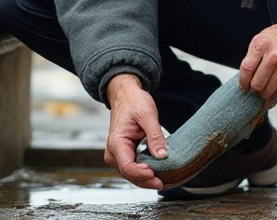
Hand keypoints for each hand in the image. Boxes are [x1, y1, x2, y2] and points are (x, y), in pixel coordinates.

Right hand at [103, 73, 166, 189]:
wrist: (125, 95)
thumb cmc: (133, 102)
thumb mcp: (148, 115)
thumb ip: (155, 135)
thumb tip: (162, 155)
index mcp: (116, 142)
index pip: (127, 167)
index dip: (142, 175)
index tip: (155, 175)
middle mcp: (114, 152)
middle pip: (129, 174)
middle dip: (146, 180)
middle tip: (163, 181)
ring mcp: (118, 155)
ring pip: (131, 174)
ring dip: (146, 178)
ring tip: (162, 177)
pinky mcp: (124, 154)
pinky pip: (134, 168)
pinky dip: (144, 172)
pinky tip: (156, 172)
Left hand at [239, 11, 276, 101]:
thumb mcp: (261, 39)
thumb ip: (251, 57)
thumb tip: (244, 79)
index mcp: (263, 44)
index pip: (247, 69)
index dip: (243, 81)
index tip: (243, 86)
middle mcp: (275, 56)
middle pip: (257, 83)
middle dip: (253, 88)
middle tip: (253, 87)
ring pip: (267, 92)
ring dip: (263, 93)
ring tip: (263, 87)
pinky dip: (273, 93)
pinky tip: (273, 86)